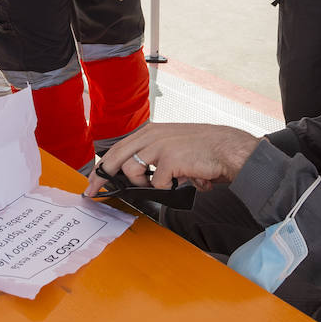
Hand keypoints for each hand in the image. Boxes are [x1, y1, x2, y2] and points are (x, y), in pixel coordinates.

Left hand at [84, 123, 261, 195]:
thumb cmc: (203, 149)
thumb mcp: (172, 143)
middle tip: (93, 190)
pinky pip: (156, 182)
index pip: (118, 147)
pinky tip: (178, 180)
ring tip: (161, 182)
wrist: (227, 148)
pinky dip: (166, 187)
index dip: (103, 165)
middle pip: (115, 156)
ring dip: (143, 183)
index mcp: (151, 131)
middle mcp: (152, 135)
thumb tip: (137, 174)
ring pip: (132, 171)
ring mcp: (159, 146)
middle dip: (101, 176)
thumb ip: (154, 154)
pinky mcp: (169, 160)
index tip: (94, 179)